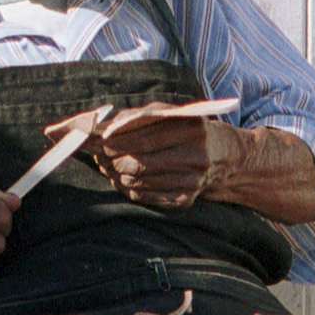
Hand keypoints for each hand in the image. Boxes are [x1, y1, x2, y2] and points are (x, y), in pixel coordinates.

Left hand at [86, 106, 246, 210]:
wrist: (219, 155)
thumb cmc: (186, 128)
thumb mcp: (168, 113)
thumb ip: (137, 117)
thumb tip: (102, 128)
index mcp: (192, 129)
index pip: (145, 138)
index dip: (115, 141)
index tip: (95, 140)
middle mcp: (195, 157)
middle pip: (140, 163)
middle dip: (111, 159)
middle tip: (96, 154)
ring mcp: (191, 182)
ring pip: (139, 182)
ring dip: (115, 173)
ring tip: (106, 164)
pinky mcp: (185, 200)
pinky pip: (145, 196)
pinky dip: (126, 187)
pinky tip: (121, 177)